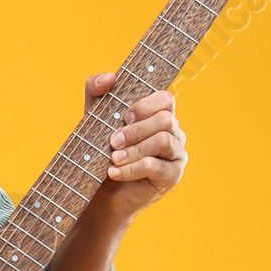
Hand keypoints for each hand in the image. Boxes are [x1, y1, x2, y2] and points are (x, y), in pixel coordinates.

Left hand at [93, 71, 187, 210]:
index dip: (146, 105)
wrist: (100, 192)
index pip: (166, 99)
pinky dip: (133, 168)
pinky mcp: (173, 175)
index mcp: (160, 114)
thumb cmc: (101, 151)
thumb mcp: (94, 117)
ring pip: (163, 141)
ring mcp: (176, 154)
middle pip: (165, 120)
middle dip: (135, 130)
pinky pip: (157, 166)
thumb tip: (110, 78)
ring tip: (113, 159)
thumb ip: (96, 90)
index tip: (124, 116)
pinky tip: (114, 173)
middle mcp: (174, 132)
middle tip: (112, 142)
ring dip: (134, 149)